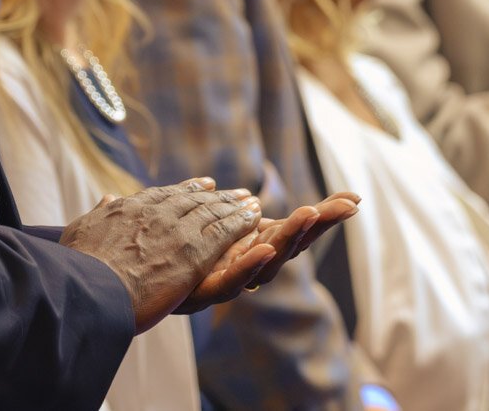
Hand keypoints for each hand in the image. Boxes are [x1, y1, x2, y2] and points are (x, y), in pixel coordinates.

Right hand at [60, 178, 265, 332]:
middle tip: (239, 193)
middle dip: (219, 197)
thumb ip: (98, 214)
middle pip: (194, 200)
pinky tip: (255, 218)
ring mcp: (177, 232)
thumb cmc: (77, 268)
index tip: (204, 185)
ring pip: (213, 213)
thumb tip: (106, 197)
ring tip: (253, 203)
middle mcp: (157, 213)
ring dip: (236, 207)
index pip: (165, 195)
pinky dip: (241, 222)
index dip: (187, 190)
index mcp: (130, 208)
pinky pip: (224, 232)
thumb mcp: (80, 231)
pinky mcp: (194, 254)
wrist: (87, 289)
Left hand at [177, 192, 360, 312]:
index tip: (354, 200)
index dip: (326, 215)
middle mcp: (247, 266)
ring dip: (288, 238)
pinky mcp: (204, 292)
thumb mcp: (211, 218)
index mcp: (254, 246)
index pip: (297, 229)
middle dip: (317, 226)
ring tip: (309, 214)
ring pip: (267, 263)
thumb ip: (236, 205)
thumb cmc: (176, 250)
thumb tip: (254, 196)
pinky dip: (249, 266)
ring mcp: (229, 279)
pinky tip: (262, 246)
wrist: (135, 279)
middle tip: (344, 207)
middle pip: (291, 246)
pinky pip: (230, 283)